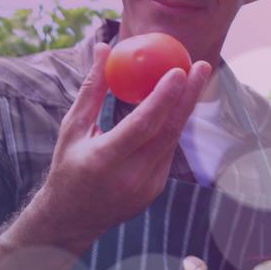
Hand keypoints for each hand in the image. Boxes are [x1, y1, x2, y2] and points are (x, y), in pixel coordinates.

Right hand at [28, 42, 211, 250]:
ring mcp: (147, 187)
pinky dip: (172, 127)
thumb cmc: (67, 167)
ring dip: (185, 108)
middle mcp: (130, 176)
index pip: (143, 125)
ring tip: (195, 78)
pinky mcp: (156, 190)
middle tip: (203, 66)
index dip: (164, 97)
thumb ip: (92, 89)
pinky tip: (177, 106)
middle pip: (169, 131)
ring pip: (173, 140)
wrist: (70, 221)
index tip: (179, 70)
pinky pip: (168, 152)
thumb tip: (103, 48)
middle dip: (189, 96)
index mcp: (104, 159)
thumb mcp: (72, 128)